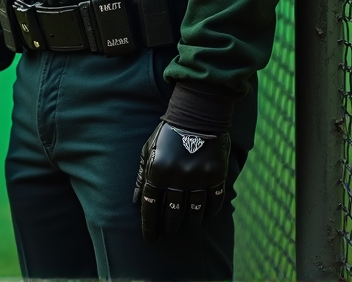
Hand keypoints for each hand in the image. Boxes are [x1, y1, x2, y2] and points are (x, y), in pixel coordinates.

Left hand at [133, 121, 229, 240]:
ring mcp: (198, 177)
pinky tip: (204, 216)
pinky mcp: (215, 175)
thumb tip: (135, 201)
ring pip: (193, 212)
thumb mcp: (149, 149)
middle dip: (167, 227)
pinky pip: (213, 202)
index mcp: (157, 171)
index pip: (150, 206)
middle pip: (171, 213)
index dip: (149, 225)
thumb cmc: (169, 133)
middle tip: (167, 235)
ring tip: (185, 228)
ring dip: (188, 223)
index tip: (150, 238)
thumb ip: (141, 175)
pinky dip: (209, 212)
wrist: (197, 114)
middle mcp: (177, 177)